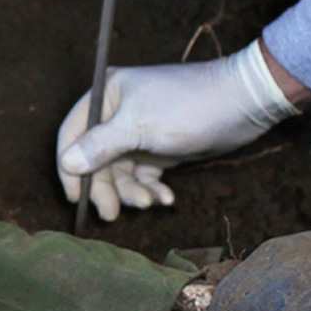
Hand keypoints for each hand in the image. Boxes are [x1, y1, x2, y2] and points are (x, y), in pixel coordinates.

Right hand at [55, 41, 301, 221]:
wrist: (242, 104)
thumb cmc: (186, 107)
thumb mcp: (138, 127)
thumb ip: (99, 145)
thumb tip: (67, 162)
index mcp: (106, 96)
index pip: (72, 133)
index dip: (70, 167)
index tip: (75, 198)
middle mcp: (117, 114)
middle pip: (96, 159)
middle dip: (106, 187)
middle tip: (112, 214)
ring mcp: (138, 132)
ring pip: (121, 172)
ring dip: (132, 192)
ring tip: (149, 204)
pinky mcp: (158, 149)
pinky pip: (144, 175)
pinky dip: (152, 189)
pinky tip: (167, 198)